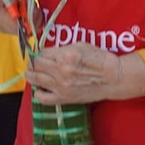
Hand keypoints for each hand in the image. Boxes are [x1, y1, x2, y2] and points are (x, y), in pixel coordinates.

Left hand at [28, 44, 144, 105]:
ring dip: (31, 75)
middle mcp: (61, 70)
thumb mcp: (82, 45)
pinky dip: (38, 92)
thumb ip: (62, 48)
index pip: (42, 53)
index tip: (41, 54)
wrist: (113, 78)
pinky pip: (42, 97)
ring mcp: (61, 86)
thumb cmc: (100, 60)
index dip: (39, 53)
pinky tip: (42, 88)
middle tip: (34, 63)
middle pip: (35, 65)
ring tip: (33, 73)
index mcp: (66, 55)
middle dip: (33, 62)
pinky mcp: (63, 98)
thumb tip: (48, 52)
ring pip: (34, 79)